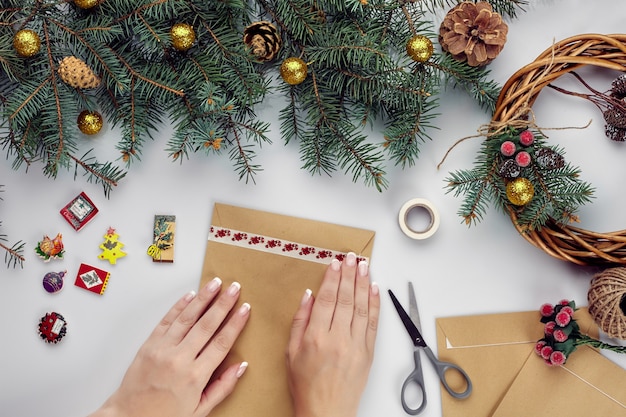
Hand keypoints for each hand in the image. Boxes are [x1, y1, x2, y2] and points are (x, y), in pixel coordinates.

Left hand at [89, 278, 249, 416]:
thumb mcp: (200, 410)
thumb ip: (222, 387)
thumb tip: (241, 366)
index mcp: (195, 377)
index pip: (221, 343)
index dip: (235, 323)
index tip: (244, 309)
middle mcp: (179, 360)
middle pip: (207, 325)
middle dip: (223, 304)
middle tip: (235, 288)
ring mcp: (162, 350)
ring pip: (187, 318)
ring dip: (203, 298)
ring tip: (216, 284)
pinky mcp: (149, 345)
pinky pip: (167, 321)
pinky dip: (179, 306)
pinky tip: (190, 296)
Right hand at [286, 252, 379, 416]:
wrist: (326, 411)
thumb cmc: (306, 386)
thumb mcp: (291, 352)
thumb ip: (300, 321)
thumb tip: (308, 296)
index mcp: (316, 337)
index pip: (327, 299)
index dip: (332, 278)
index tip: (335, 263)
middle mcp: (338, 339)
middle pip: (346, 298)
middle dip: (349, 274)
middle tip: (352, 257)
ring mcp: (356, 345)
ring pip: (361, 307)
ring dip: (363, 283)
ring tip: (364, 266)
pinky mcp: (368, 353)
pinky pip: (373, 323)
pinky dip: (375, 304)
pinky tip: (374, 289)